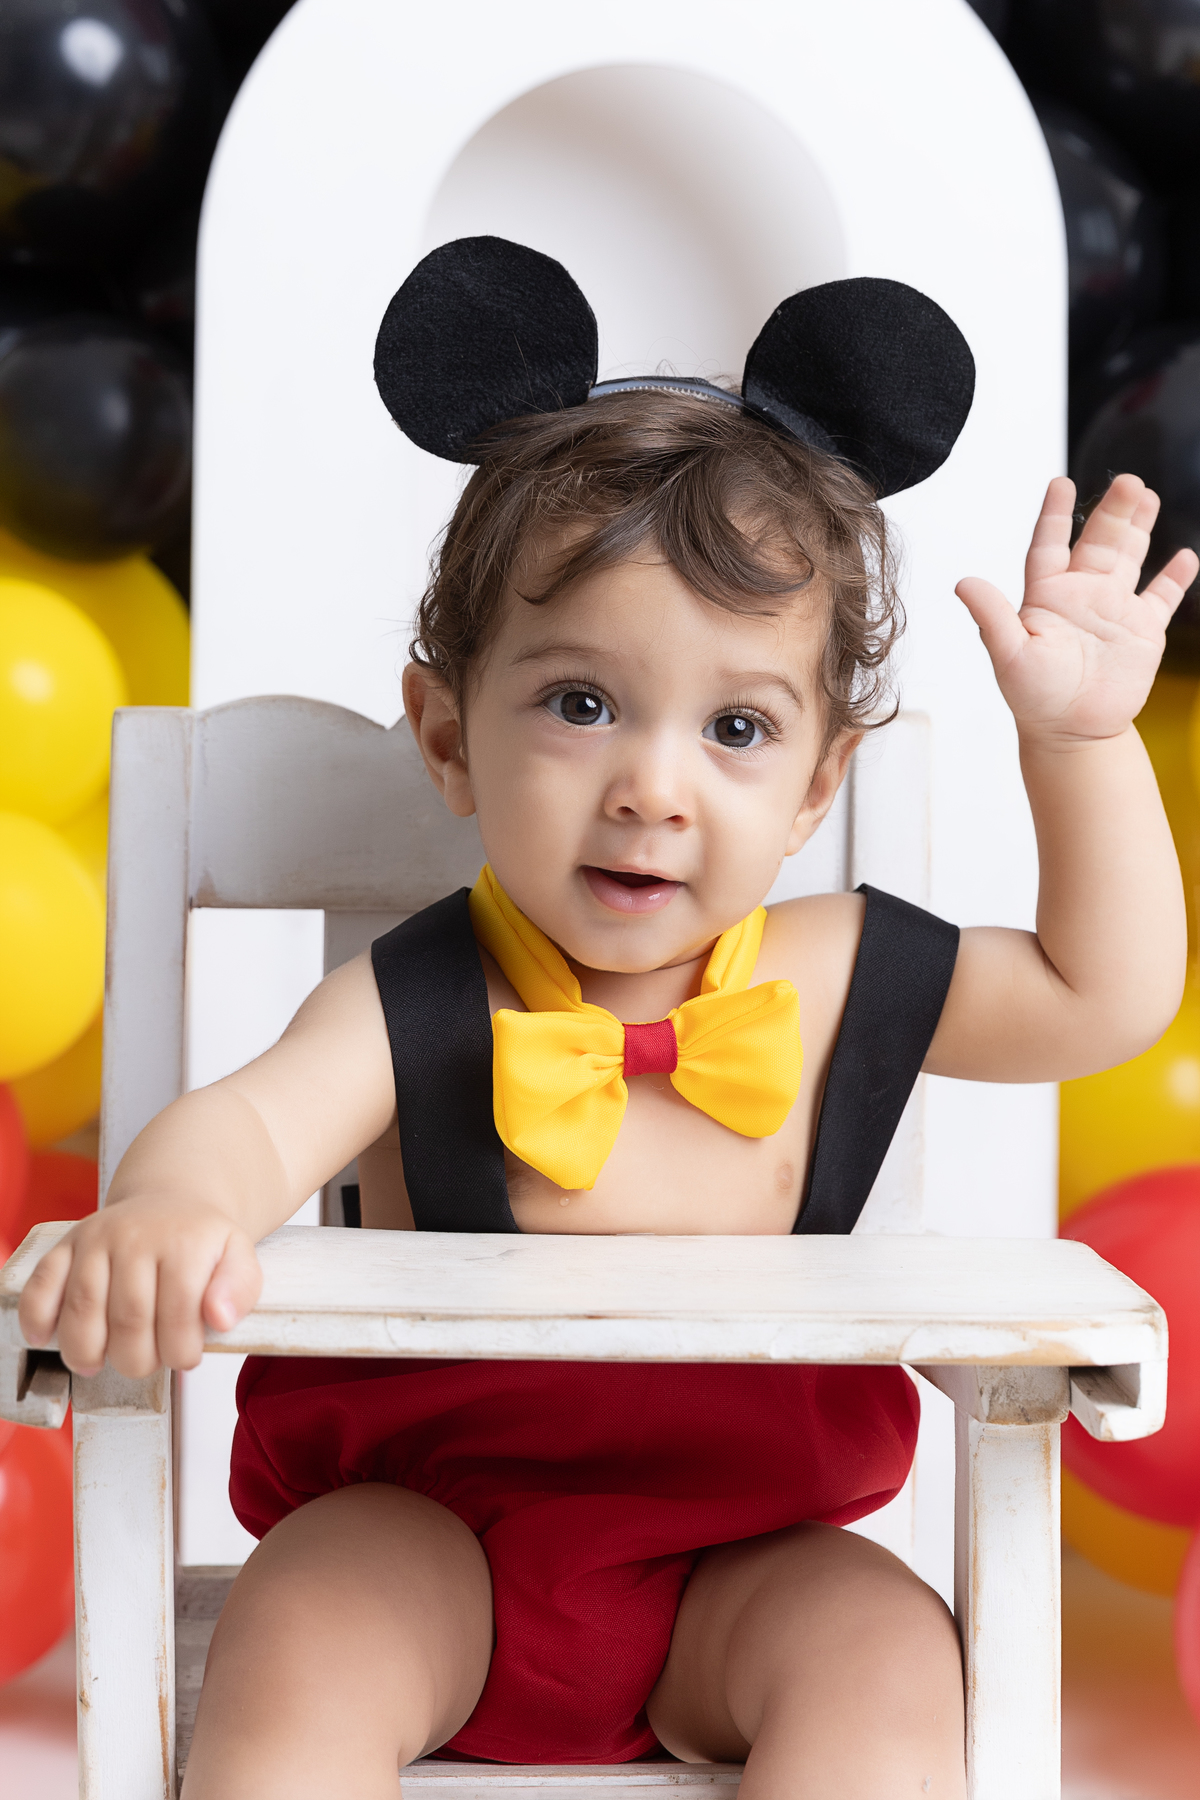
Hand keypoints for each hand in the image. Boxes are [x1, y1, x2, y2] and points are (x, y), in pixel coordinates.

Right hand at [17, 1197, 261, 1377]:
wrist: (172, 1200)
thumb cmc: (201, 1241)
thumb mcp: (238, 1256)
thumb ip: (240, 1287)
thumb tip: (219, 1319)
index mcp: (183, 1241)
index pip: (179, 1314)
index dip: (181, 1351)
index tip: (185, 1357)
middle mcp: (136, 1236)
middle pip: (128, 1319)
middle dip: (138, 1359)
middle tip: (146, 1362)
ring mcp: (96, 1239)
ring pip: (82, 1309)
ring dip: (88, 1352)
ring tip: (99, 1363)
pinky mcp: (65, 1246)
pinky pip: (40, 1285)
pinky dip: (37, 1318)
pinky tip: (46, 1339)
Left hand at [956, 474, 1199, 744]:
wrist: (1072, 733)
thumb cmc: (1034, 698)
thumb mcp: (1009, 655)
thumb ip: (992, 616)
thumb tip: (962, 583)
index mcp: (1046, 595)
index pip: (1049, 544)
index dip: (1055, 515)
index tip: (1061, 483)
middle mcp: (1081, 594)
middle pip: (1099, 541)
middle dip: (1113, 511)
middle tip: (1128, 482)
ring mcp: (1113, 610)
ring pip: (1130, 557)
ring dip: (1139, 527)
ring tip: (1147, 495)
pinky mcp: (1141, 631)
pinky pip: (1160, 597)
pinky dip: (1174, 577)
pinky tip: (1185, 556)